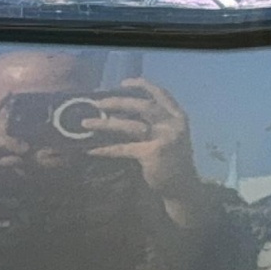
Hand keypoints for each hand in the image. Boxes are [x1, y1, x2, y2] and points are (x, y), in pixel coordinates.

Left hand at [81, 79, 202, 225]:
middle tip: (98, 103)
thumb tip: (122, 111)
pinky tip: (92, 150)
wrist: (183, 186)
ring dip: (106, 124)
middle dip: (118, 102)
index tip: (124, 83)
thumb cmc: (172, 159)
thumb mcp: (171, 135)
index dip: (143, 85)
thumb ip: (155, 122)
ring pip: (130, 125)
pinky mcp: (153, 154)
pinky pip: (124, 149)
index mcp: (178, 116)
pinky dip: (106, 149)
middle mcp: (173, 124)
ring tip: (86, 123)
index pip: (161, 93)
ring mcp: (164, 138)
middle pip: (143, 106)